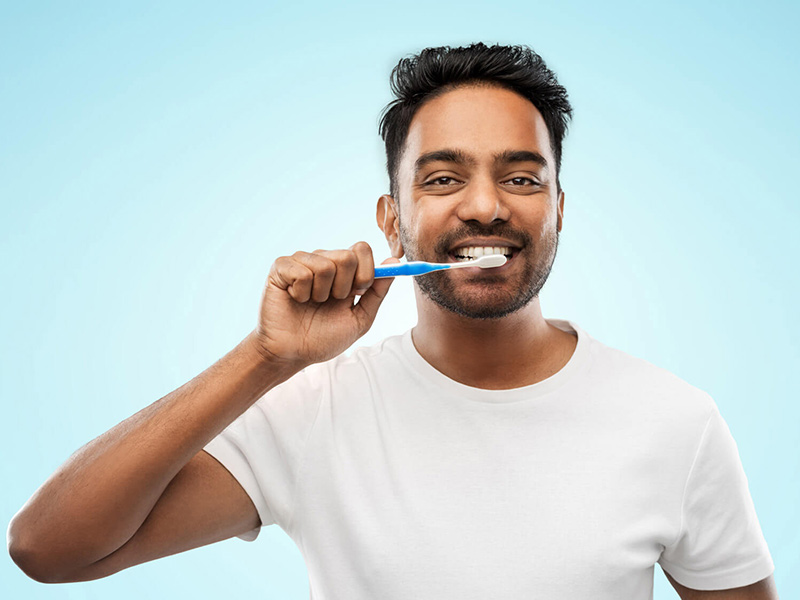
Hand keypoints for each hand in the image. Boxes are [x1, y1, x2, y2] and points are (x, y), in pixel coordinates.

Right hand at [250, 241, 399, 366]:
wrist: (292, 353)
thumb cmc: (324, 338)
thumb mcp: (360, 318)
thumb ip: (378, 291)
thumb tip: (394, 262)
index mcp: (344, 269)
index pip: (362, 249)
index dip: (365, 273)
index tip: (357, 294)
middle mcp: (324, 259)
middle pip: (347, 256)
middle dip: (344, 287)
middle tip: (330, 302)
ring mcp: (302, 261)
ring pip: (325, 265)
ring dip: (321, 293)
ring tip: (311, 303)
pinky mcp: (281, 267)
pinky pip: (301, 272)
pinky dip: (301, 293)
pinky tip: (295, 299)